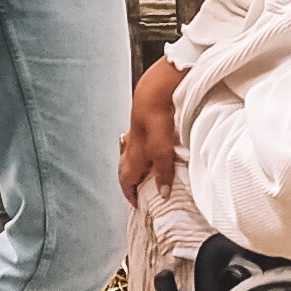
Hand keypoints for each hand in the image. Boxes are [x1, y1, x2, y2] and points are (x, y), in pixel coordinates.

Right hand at [119, 56, 182, 200]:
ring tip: (150, 172)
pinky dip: (149, 149)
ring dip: (140, 164)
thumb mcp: (161, 149)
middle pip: (128, 167)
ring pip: (136, 154)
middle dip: (132, 180)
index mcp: (133, 154)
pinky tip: (160, 146)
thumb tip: (163, 192)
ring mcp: (139, 131)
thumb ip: (162, 171)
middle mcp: (133, 144)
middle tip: (141, 190)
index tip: (136, 204)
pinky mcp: (148, 120)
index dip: (129, 193)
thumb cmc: (155, 114)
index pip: (126, 180)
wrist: (158, 86)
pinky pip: (145, 141)